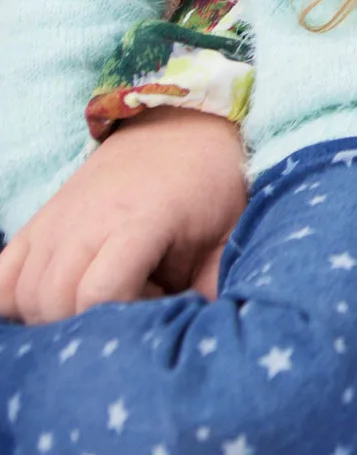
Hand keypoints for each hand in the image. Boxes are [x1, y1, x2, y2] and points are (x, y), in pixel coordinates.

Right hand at [0, 108, 247, 322]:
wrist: (183, 128)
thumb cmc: (210, 185)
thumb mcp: (229, 230)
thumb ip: (217, 281)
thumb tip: (209, 331)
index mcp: (141, 219)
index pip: (101, 291)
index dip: (124, 315)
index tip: (156, 304)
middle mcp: (88, 219)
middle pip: (58, 301)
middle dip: (93, 321)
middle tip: (134, 304)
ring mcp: (55, 221)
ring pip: (28, 295)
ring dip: (59, 315)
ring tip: (107, 297)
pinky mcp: (36, 224)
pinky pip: (0, 279)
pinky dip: (14, 303)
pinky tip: (49, 307)